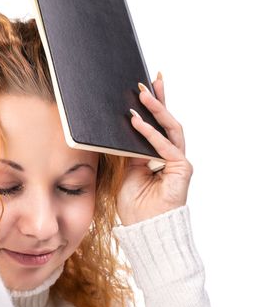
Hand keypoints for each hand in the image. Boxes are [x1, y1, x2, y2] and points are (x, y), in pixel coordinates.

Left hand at [116, 72, 192, 225]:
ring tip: (143, 93)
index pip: (156, 125)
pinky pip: (165, 147)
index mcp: (156, 154)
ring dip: (156, 110)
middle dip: (159, 100)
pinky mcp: (182, 169)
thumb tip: (125, 127)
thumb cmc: (134, 203)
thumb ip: (130, 150)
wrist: (142, 227)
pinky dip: (151, 134)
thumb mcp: (126, 169)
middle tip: (150, 80)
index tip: (146, 86)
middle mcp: (170, 154)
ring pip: (170, 129)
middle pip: (167, 122)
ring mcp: (178, 161)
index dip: (153, 106)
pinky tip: (137, 122)